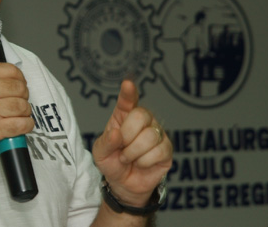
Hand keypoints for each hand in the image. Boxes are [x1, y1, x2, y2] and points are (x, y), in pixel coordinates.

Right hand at [0, 63, 33, 160]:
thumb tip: (12, 78)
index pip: (10, 70)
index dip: (20, 78)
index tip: (19, 85)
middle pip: (19, 88)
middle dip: (23, 96)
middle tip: (19, 102)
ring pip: (22, 106)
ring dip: (25, 112)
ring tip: (18, 115)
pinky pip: (22, 124)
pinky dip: (26, 125)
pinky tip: (21, 125)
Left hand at [92, 80, 172, 206]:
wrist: (123, 184)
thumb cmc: (112, 162)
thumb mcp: (100, 153)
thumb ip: (106, 142)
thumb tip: (116, 134)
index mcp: (123, 116)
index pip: (127, 100)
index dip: (128, 93)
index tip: (127, 84)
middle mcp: (143, 121)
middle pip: (141, 115)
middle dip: (127, 135)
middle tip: (121, 148)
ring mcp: (156, 133)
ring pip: (150, 135)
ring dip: (134, 152)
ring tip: (129, 158)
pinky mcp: (166, 149)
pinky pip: (159, 151)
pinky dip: (144, 161)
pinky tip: (141, 163)